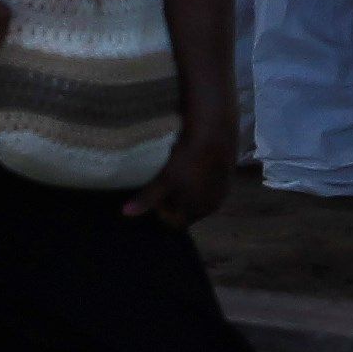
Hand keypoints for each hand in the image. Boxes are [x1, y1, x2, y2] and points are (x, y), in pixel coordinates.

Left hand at [123, 112, 235, 226]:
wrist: (215, 128)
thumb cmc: (188, 159)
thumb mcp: (164, 179)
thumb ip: (148, 198)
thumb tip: (127, 213)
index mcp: (202, 209)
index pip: (177, 222)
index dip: (162, 211)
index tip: (154, 195)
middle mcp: (216, 202)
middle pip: (187, 209)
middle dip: (172, 198)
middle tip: (162, 180)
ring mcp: (223, 186)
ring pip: (195, 193)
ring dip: (183, 185)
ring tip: (174, 167)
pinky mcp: (226, 169)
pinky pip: (204, 179)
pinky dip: (194, 174)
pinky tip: (188, 159)